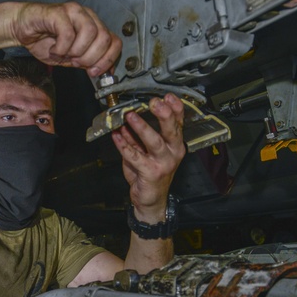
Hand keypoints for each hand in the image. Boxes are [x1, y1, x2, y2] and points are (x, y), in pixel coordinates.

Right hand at [11, 2, 121, 76]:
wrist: (22, 28)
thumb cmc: (45, 40)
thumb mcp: (71, 57)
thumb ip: (88, 61)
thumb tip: (107, 72)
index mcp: (93, 25)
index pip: (114, 41)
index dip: (108, 60)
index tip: (94, 72)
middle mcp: (87, 16)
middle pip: (104, 38)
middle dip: (91, 58)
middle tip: (75, 63)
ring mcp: (73, 11)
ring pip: (90, 33)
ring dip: (77, 51)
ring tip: (65, 54)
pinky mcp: (58, 12)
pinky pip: (68, 33)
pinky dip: (62, 48)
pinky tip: (54, 49)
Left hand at [112, 93, 185, 219]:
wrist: (151, 200)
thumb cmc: (150, 173)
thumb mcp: (147, 151)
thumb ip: (138, 136)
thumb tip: (128, 118)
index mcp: (175, 145)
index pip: (179, 123)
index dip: (175, 108)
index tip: (168, 96)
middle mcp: (173, 153)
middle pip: (172, 130)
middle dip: (164, 114)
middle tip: (154, 102)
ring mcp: (163, 163)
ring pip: (154, 142)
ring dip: (142, 127)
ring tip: (131, 116)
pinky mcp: (151, 173)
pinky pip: (135, 156)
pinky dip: (124, 145)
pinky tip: (117, 136)